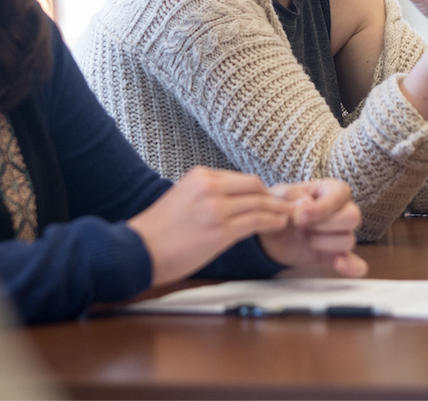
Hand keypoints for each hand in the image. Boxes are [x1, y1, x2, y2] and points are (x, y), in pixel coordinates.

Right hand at [128, 167, 293, 286]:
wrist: (138, 250)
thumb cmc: (157, 231)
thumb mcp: (182, 198)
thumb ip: (207, 194)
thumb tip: (230, 200)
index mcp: (200, 176)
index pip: (240, 178)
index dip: (259, 189)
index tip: (270, 197)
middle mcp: (209, 187)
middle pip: (254, 186)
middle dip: (272, 197)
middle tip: (286, 205)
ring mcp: (216, 208)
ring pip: (259, 203)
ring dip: (278, 210)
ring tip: (289, 216)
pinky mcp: (221, 232)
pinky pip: (256, 222)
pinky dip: (273, 222)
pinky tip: (280, 225)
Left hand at [259, 179, 367, 277]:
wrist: (271, 232)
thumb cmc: (280, 206)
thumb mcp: (280, 194)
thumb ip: (292, 195)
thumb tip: (306, 204)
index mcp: (333, 190)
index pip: (339, 198)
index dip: (320, 209)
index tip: (299, 217)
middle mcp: (344, 210)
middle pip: (352, 218)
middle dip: (323, 225)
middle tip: (300, 227)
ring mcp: (343, 234)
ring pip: (348, 240)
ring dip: (321, 242)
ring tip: (302, 237)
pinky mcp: (337, 255)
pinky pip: (357, 266)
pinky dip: (351, 267)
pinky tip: (338, 264)